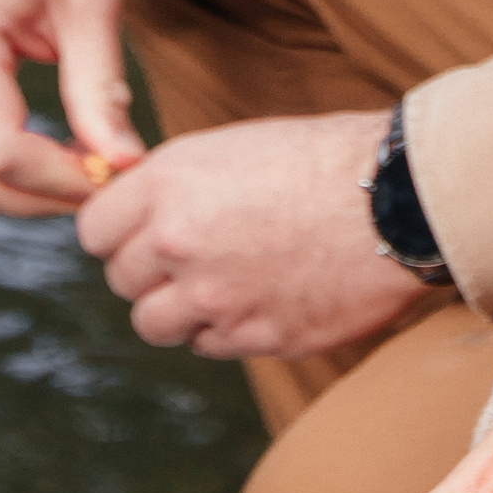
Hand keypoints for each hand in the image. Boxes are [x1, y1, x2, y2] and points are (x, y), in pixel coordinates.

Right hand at [0, 0, 144, 212]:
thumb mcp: (91, 4)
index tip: (118, 174)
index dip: (61, 179)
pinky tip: (60, 150)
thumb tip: (125, 164)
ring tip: (89, 167)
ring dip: (23, 190)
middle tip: (107, 184)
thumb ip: (99, 89)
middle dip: (38, 199)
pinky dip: (6, 167)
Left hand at [77, 108, 429, 354]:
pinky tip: (263, 296)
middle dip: (150, 270)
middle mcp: (179, 244)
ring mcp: (215, 298)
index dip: (117, 231)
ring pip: (156, 323)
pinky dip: (226, 329)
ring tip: (226, 280)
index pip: (93, 230)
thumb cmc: (325, 159)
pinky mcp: (254, 338)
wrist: (399, 199)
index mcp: (170, 184)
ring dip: (180, 308)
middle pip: (122, 280)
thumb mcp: (234, 147)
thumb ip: (175, 185)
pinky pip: (210, 345)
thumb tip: (135, 213)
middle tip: (196, 254)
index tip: (141, 231)